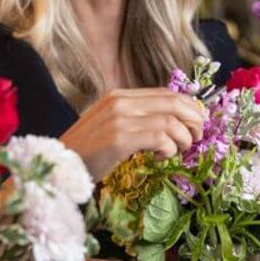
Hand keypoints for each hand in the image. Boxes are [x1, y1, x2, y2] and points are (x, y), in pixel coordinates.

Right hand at [60, 88, 205, 179]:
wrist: (60, 167)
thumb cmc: (87, 153)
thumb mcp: (111, 127)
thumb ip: (135, 119)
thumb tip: (173, 123)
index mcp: (119, 96)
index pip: (166, 92)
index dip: (189, 106)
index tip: (199, 122)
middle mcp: (119, 102)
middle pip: (173, 102)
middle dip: (194, 120)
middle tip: (197, 137)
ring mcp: (118, 119)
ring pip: (170, 121)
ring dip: (183, 138)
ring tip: (178, 151)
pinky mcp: (118, 138)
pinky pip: (160, 138)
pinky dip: (169, 149)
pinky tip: (160, 158)